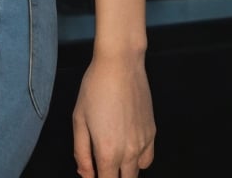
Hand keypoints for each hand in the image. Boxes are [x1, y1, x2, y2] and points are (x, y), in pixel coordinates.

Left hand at [72, 54, 154, 177]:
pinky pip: (148, 158)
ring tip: (113, 157)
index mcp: (108, 151)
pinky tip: (127, 147)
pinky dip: (138, 160)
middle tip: (101, 167)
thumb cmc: (95, 88)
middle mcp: (130, 152)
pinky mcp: (152, 132)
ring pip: (137, 173)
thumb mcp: (79, 119)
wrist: (121, 64)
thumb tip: (86, 174)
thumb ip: (81, 152)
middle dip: (111, 177)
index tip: (92, 174)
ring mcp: (144, 143)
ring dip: (125, 171)